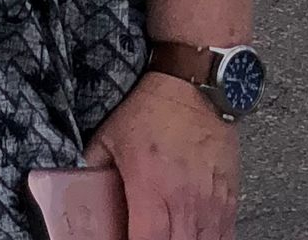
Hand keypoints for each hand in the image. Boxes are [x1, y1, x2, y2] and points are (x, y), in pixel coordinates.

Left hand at [85, 72, 239, 239]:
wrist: (194, 83)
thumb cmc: (153, 107)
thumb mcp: (110, 135)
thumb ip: (92, 167)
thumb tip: (77, 188)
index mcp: (151, 186)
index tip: (125, 239)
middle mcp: (184, 199)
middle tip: (147, 233)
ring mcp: (211, 202)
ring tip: (170, 233)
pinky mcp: (230, 199)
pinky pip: (225, 236)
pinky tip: (195, 235)